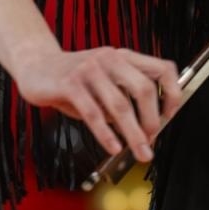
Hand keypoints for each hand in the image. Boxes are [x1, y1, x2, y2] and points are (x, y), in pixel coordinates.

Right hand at [13, 46, 182, 162]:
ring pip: (119, 105)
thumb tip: (147, 128)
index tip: (171, 115)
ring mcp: (89, 69)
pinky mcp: (70, 83)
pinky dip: (106, 134)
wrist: (36, 66)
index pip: (162, 68)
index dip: (172, 93)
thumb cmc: (74, 80)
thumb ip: (124, 98)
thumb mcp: (104, 82)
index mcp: (123, 57)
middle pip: (143, 89)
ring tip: (140, 152)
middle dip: (152, 120)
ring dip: (133, 133)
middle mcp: (110, 59)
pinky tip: (113, 147)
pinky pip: (93, 113)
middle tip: (152, 140)